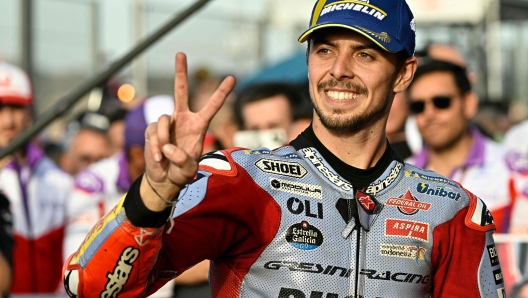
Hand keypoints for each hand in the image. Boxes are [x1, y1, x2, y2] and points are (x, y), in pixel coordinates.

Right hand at [142, 53, 234, 209]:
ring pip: (164, 120)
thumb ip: (183, 161)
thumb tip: (168, 147)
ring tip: (165, 155)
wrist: (164, 178)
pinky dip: (155, 146)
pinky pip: (154, 132)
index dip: (221, 93)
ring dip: (164, 139)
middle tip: (180, 53)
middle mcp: (183, 119)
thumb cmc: (181, 172)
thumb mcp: (189, 170)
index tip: (232, 78)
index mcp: (199, 125)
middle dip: (180, 72)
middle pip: (181, 91)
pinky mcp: (153, 130)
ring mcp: (168, 123)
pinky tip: (158, 158)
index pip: (212, 106)